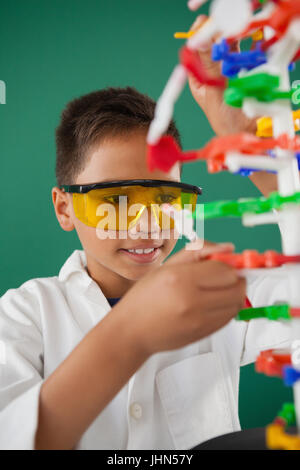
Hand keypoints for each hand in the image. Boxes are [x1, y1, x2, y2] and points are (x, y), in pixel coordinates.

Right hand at [119, 242, 245, 354]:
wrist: (132, 331)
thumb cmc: (145, 297)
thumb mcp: (167, 266)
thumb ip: (198, 251)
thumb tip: (228, 247)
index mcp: (180, 279)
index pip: (225, 269)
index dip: (228, 263)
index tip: (223, 262)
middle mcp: (191, 301)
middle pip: (237, 287)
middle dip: (236, 278)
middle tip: (224, 274)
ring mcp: (199, 321)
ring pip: (237, 303)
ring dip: (234, 293)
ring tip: (218, 288)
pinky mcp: (203, 334)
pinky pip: (229, 318)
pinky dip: (228, 307)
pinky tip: (213, 302)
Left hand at [187, 15, 256, 135]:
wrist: (250, 133)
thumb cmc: (226, 120)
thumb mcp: (214, 92)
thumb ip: (209, 66)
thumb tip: (200, 42)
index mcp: (199, 79)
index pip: (194, 53)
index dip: (197, 37)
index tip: (202, 25)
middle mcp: (214, 74)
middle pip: (213, 47)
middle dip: (216, 37)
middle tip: (222, 30)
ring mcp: (232, 72)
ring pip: (230, 48)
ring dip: (232, 41)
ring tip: (234, 38)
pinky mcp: (248, 72)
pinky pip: (247, 54)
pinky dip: (248, 47)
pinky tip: (249, 46)